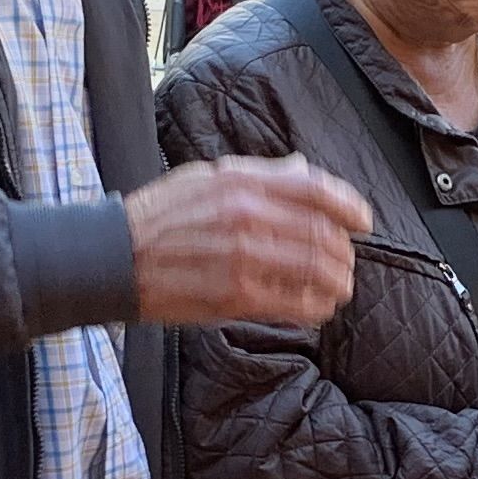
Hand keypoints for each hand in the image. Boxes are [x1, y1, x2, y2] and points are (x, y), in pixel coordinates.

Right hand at [126, 154, 372, 327]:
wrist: (114, 257)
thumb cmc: (159, 217)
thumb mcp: (205, 177)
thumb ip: (258, 175)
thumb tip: (302, 170)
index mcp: (241, 180)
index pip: (315, 188)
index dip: (349, 205)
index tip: (363, 221)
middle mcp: (247, 214)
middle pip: (323, 232)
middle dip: (344, 252)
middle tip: (346, 263)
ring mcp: (244, 256)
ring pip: (316, 268)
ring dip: (337, 281)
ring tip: (339, 288)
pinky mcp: (236, 295)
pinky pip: (295, 302)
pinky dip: (316, 306)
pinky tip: (318, 308)